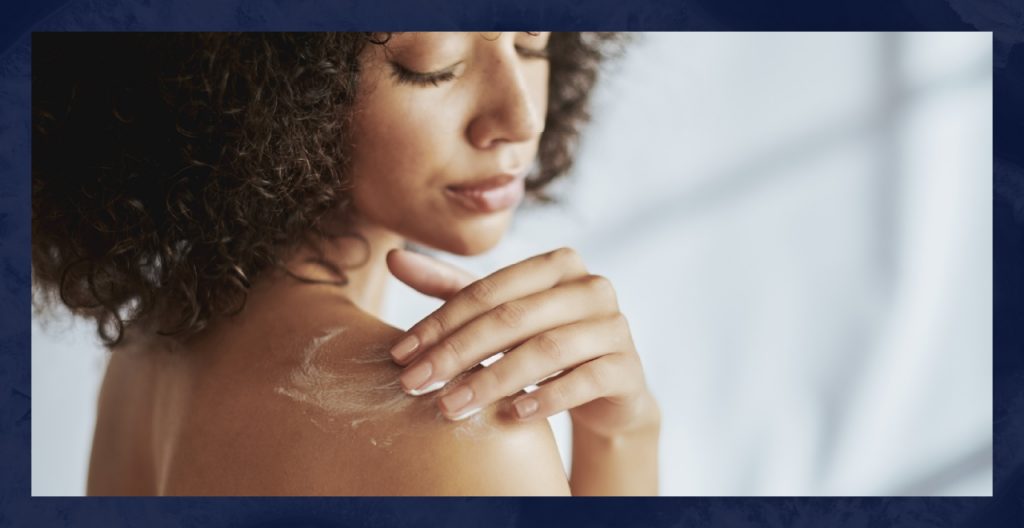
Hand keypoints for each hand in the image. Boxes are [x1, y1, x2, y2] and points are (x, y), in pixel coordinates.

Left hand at [386, 247, 658, 437]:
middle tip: (416, 384)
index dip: (440, 321)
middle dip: (457, 353)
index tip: (401, 354)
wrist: (607, 390)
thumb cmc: (542, 341)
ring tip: (452, 405)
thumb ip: (449, 288)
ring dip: (492, 380)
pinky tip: (510, 416)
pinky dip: (544, 399)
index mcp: (557, 264)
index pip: (488, 290)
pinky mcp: (627, 367)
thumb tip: (392, 258)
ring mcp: (614, 325)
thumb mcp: (498, 314)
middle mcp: (592, 286)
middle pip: (512, 318)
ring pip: (545, 350)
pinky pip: (583, 381)